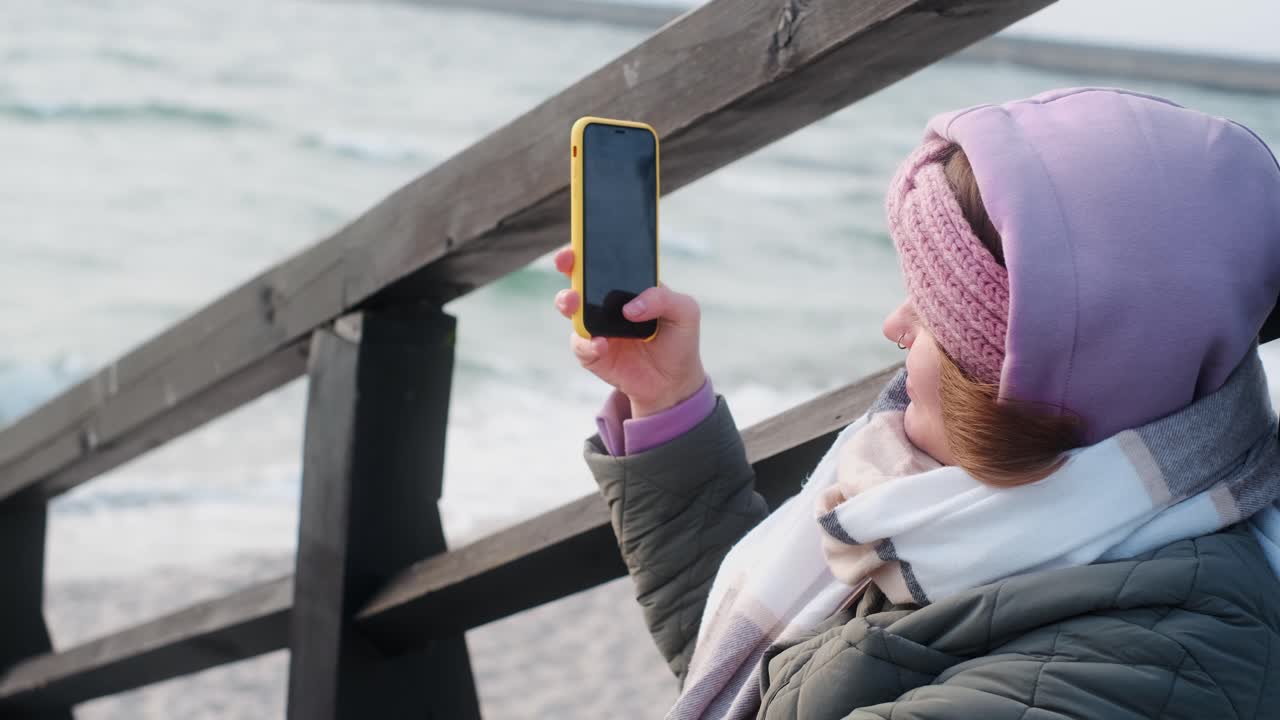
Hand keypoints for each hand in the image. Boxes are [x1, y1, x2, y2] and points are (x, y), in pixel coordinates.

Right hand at [552, 245, 706, 416]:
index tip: (582, 241)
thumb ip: (663, 299)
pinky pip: (581, 344)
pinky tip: (602, 345)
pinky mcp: (592, 353)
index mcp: (627, 285)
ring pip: (570, 308)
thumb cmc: (679, 339)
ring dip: (567, 301)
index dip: (590, 247)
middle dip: (567, 264)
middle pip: (578, 277)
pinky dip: (588, 343)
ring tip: (574, 303)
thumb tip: (631, 307)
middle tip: (566, 262)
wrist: (673, 382)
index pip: (605, 259)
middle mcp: (606, 302)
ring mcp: (596, 326)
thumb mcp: (685, 312)